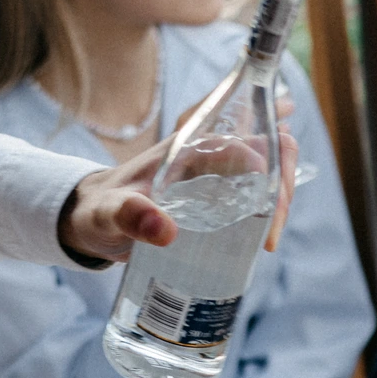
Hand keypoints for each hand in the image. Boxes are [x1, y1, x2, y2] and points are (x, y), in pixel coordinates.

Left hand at [57, 127, 300, 261]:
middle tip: (271, 233)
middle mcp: (208, 152)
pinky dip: (270, 209)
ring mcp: (216, 173)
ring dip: (281, 200)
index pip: (247, 137)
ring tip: (268, 240)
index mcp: (189, 145)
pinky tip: (267, 235)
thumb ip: (128, 216)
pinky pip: (257, 190)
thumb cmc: (98, 211)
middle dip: (284, 185)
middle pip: (270, 147)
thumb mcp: (108, 214)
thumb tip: (166, 230)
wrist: (92, 219)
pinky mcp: (217, 194)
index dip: (270, 165)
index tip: (269, 211)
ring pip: (270, 168)